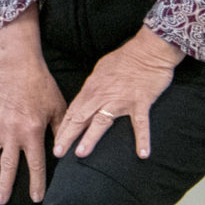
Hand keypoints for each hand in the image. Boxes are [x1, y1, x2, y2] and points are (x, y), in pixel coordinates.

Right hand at [0, 12, 65, 203]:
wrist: (19, 66)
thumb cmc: (41, 86)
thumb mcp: (59, 109)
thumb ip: (61, 131)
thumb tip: (66, 151)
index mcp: (32, 133)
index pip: (36, 165)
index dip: (37, 184)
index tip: (36, 199)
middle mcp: (12, 134)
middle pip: (7, 166)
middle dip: (4, 186)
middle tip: (0, 201)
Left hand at [50, 26, 181, 160]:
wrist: (148, 50)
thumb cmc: (125, 58)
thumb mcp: (101, 70)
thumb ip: (93, 86)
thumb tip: (87, 98)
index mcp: (92, 88)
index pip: (73, 111)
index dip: (63, 127)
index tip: (55, 142)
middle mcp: (102, 96)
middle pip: (80, 118)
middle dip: (67, 136)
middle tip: (57, 153)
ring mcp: (121, 100)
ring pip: (101, 122)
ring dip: (90, 138)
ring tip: (80, 153)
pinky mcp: (140, 103)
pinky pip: (140, 124)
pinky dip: (142, 139)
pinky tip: (142, 154)